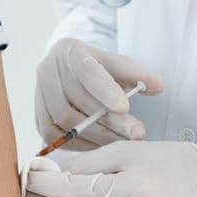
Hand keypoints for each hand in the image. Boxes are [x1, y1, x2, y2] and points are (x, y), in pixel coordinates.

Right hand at [34, 38, 164, 148]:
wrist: (68, 73)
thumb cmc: (97, 69)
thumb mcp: (117, 65)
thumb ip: (137, 75)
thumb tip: (158, 85)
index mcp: (69, 50)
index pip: (86, 70)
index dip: (105, 90)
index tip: (126, 106)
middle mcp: (47, 70)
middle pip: (77, 100)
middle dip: (110, 119)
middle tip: (137, 133)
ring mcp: (39, 94)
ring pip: (65, 120)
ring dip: (98, 134)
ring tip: (124, 141)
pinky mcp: (39, 117)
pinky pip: (56, 136)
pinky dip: (81, 143)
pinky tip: (103, 145)